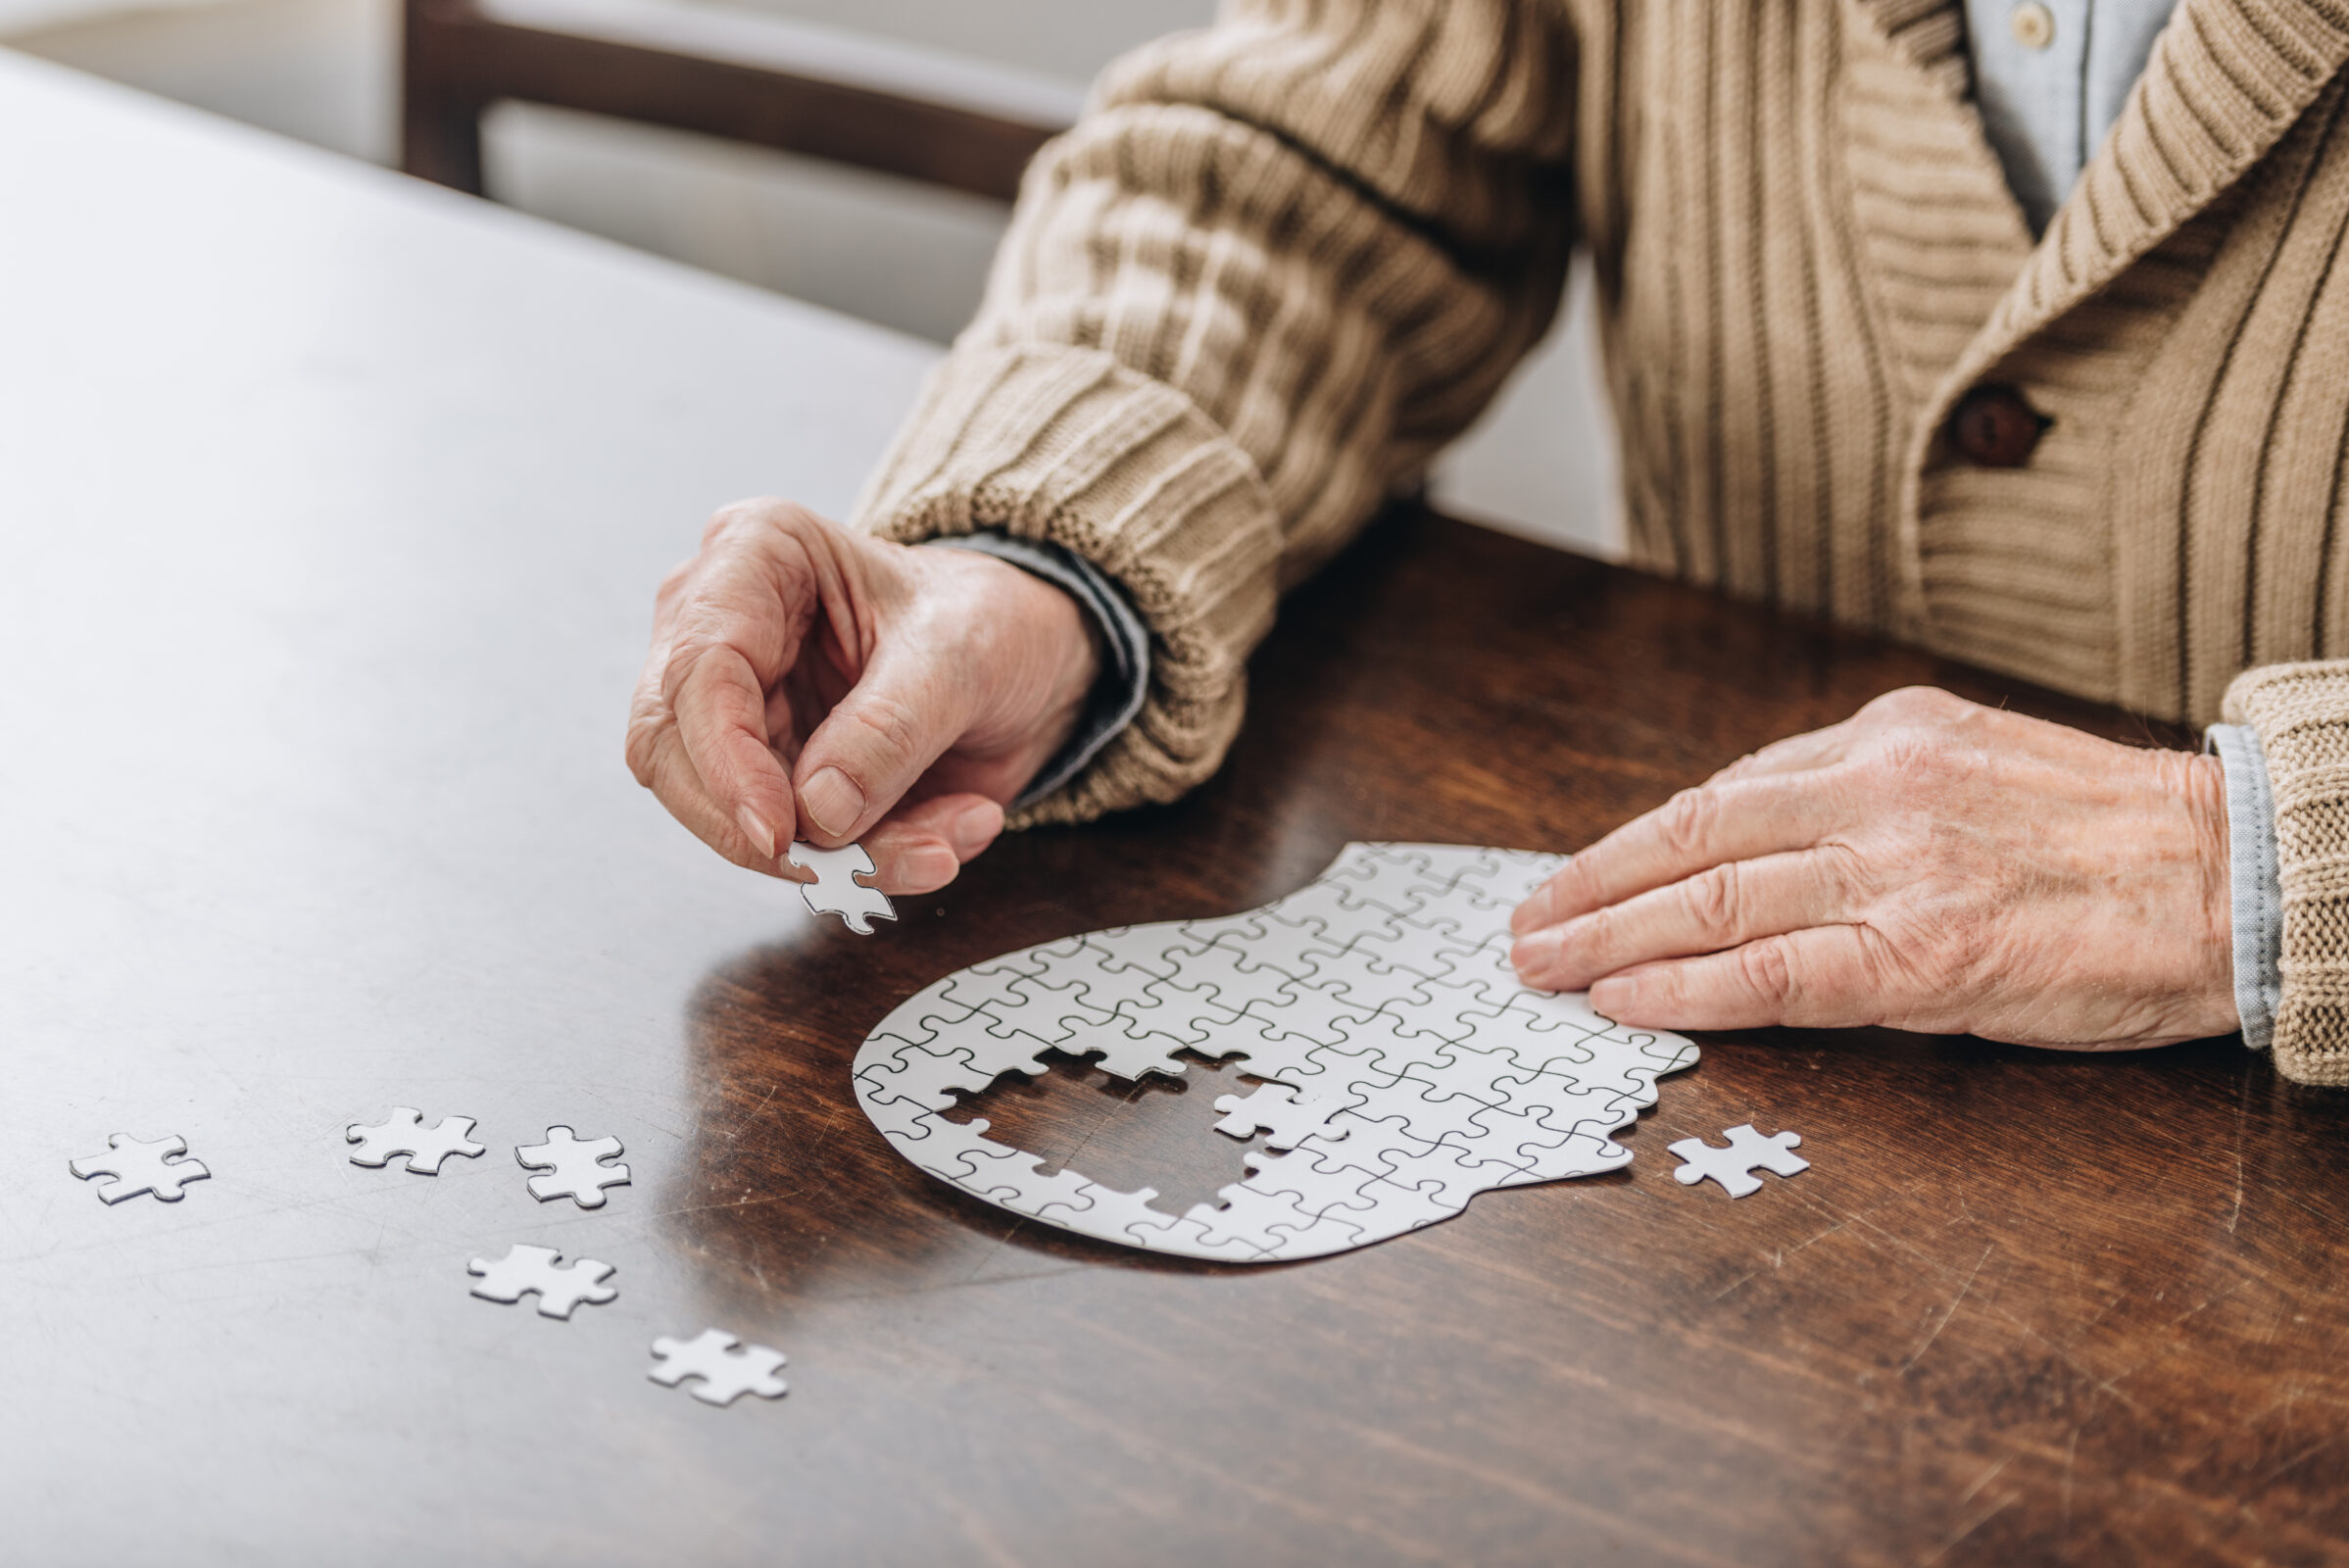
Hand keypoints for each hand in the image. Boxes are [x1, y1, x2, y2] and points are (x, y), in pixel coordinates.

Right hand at [626, 499, 1100, 893]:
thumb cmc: (988, 619)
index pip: (698, 670)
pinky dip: (867, 862)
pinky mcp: (767, 773)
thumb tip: (817, 810)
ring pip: (729, 815)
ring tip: (940, 846)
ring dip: (838, 857)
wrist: (1027, 658)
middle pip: (674, 753)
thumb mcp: (962, 655)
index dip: (726, 764)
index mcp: (754, 554)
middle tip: (851, 868)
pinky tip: (944, 837)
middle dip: (764, 829)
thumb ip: (890, 728)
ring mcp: (736, 707)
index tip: (780, 832)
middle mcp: (721, 627)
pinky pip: (790, 846)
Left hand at [1508, 687, 2236, 1049]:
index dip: (1630, 843)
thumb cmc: (2107, 834)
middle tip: (1523, 927)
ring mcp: (1894, 871)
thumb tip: (1752, 834)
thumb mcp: (1972, 763)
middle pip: (1691, 841)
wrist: (2234, 874)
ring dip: (1609, 939)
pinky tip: (1625, 1003)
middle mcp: (1875, 790)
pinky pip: (1774, 975)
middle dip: (1590, 888)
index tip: (1571, 874)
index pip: (1720, 793)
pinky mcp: (1923, 955)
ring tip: (1544, 968)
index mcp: (1885, 736)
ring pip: (1712, 903)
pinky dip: (1684, 990)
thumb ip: (1864, 790)